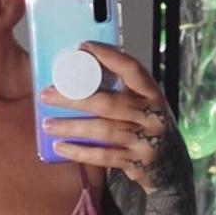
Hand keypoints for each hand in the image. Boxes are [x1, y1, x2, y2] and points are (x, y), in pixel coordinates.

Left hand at [39, 42, 192, 194]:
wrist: (169, 167)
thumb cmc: (145, 128)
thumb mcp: (141, 105)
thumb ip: (119, 91)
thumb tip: (78, 73)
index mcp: (152, 94)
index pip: (132, 69)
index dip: (108, 56)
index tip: (83, 47)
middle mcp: (152, 115)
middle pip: (108, 103)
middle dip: (74, 98)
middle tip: (46, 94)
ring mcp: (146, 141)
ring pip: (103, 130)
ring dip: (71, 127)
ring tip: (48, 124)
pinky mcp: (137, 163)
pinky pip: (103, 156)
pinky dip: (79, 151)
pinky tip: (60, 147)